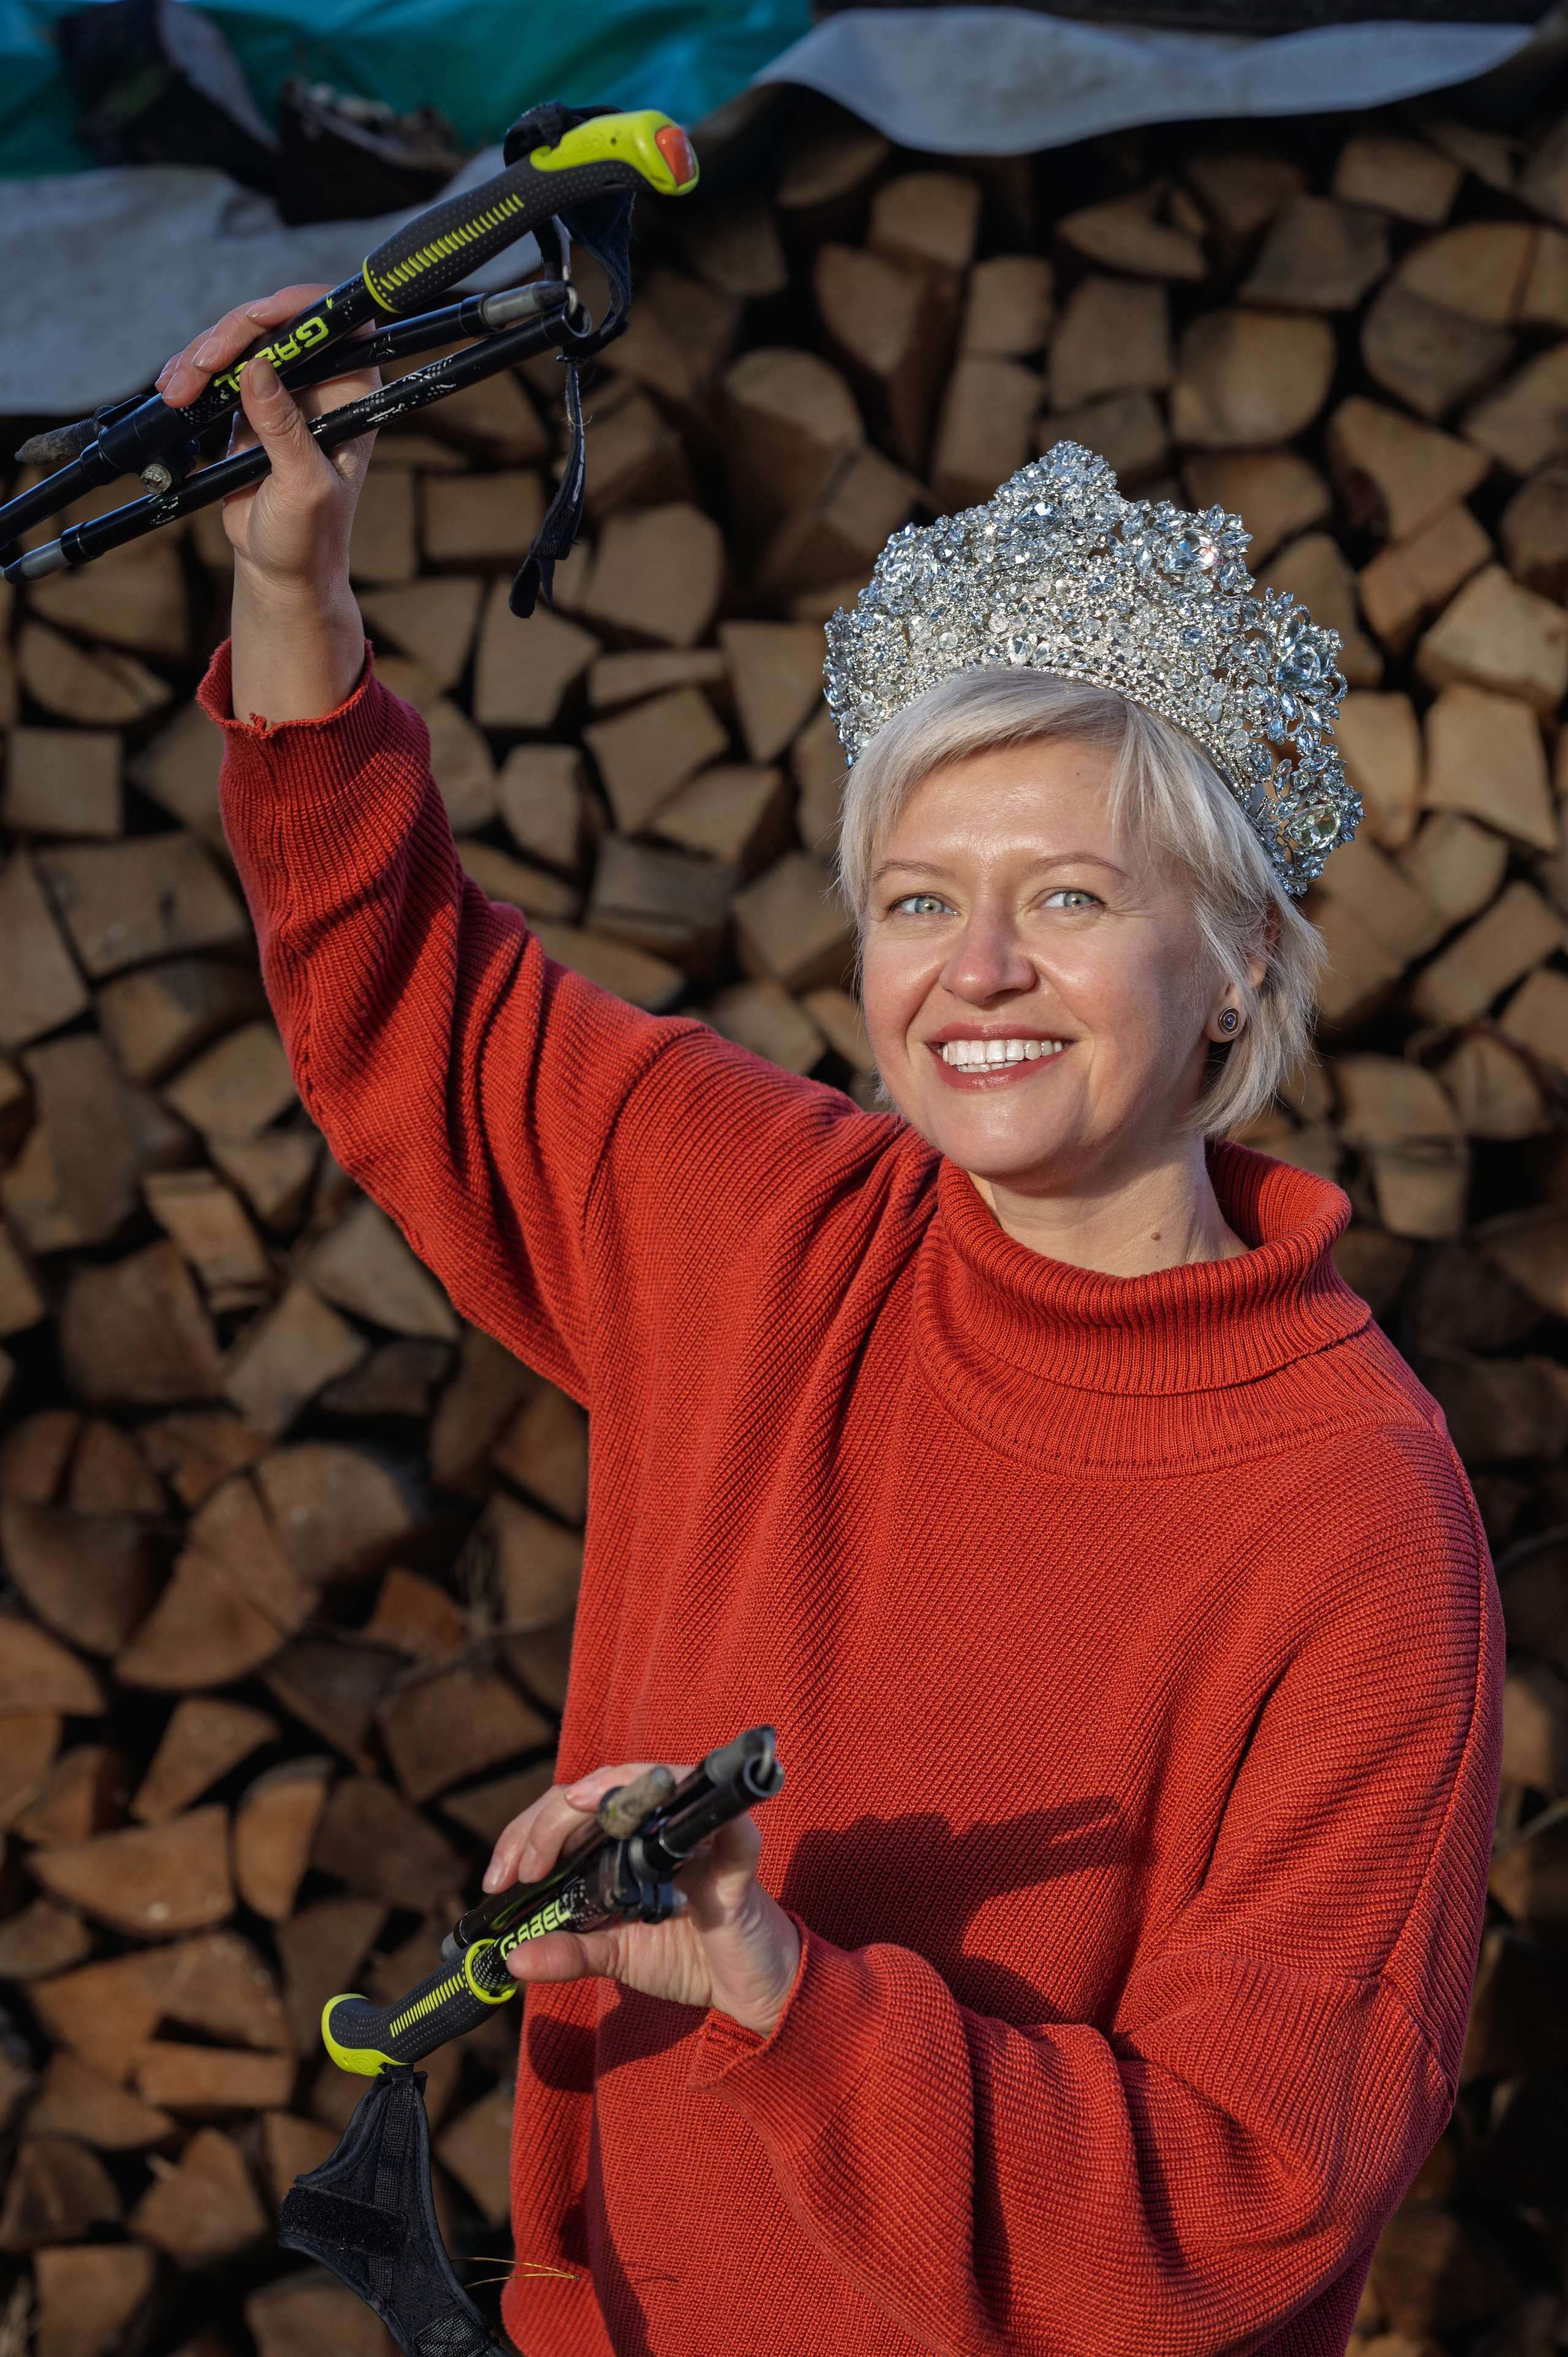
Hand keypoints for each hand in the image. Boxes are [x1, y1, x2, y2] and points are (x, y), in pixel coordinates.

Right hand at [159, 285, 375, 722]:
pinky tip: (172, 392)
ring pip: (240, 342)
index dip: (303, 306)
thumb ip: (283, 429)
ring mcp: (282, 389)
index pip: (340, 326)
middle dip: (232, 335)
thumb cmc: (307, 537)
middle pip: (277, 324)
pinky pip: (216, 369)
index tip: (260, 315)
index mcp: (352, 397)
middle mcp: (321, 384)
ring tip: (175, 392)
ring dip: (201, 357)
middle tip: (199, 366)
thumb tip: (257, 368)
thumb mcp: (301, 486)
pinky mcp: (247, 403)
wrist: (280, 568)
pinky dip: (190, 374)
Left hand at [483, 1761, 801, 2038]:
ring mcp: (699, 1836)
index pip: (569, 1812)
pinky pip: (731, 1829)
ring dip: (616, 1791)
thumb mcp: (614, 1957)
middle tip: (526, 1868)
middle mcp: (658, 1826)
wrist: (749, 1987)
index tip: (499, 1879)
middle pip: (602, 1789)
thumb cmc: (686, 1954)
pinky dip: (713, 1816)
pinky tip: (681, 1825)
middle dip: (551, 1818)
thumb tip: (513, 1959)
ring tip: (579, 1808)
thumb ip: (567, 1952)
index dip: (526, 1833)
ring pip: (657, 1786)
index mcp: (624, 1842)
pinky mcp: (738, 1859)